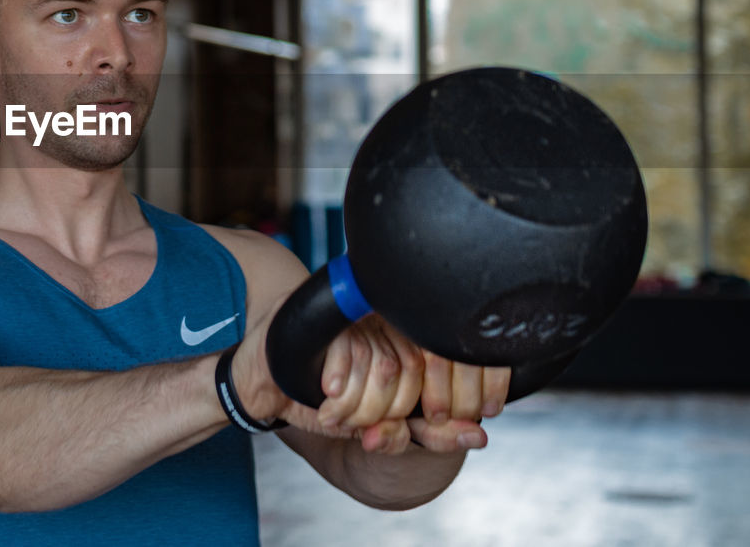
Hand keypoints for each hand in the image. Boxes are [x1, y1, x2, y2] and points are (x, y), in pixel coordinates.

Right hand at [233, 303, 508, 452]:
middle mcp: (397, 327)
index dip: (428, 418)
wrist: (270, 377)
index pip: (445, 382)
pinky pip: (354, 354)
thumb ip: (420, 433)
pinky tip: (325, 393)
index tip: (392, 433)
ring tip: (332, 411)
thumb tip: (479, 437)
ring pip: (386, 370)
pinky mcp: (337, 313)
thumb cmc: (327, 400)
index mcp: (416, 350)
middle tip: (350, 426)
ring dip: (354, 407)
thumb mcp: (377, 426)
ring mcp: (368, 318)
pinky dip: (339, 386)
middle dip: (376, 416)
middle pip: (414, 378)